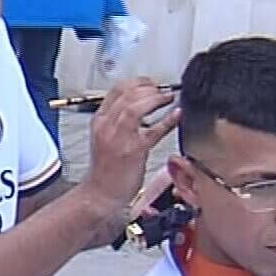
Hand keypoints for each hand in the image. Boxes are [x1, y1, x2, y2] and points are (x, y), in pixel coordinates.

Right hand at [77, 78, 181, 225]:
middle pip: (127, 93)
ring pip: (136, 106)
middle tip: (162, 90)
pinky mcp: (133, 151)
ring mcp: (119, 138)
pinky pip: (153, 130)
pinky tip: (176, 115)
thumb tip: (141, 104)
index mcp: (99, 120)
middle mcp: (106, 126)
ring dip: (155, 98)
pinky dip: (167, 120)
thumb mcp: (106, 138)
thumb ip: (118, 120)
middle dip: (149, 87)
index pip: (117, 90)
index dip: (138, 82)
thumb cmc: (106, 169)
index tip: (151, 83)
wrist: (100, 194)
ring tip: (168, 98)